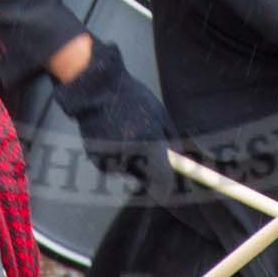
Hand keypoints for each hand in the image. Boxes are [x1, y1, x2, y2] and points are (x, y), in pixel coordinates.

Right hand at [49, 38, 174, 182]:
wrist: (98, 91)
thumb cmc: (132, 99)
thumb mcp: (159, 114)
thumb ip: (171, 138)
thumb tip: (180, 158)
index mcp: (150, 146)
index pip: (163, 178)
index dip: (168, 183)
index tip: (170, 185)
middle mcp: (131, 157)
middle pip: (146, 178)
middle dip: (149, 170)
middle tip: (146, 151)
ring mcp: (113, 159)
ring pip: (129, 172)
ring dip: (131, 162)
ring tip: (126, 135)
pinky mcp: (98, 160)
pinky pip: (112, 167)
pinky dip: (115, 158)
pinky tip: (112, 137)